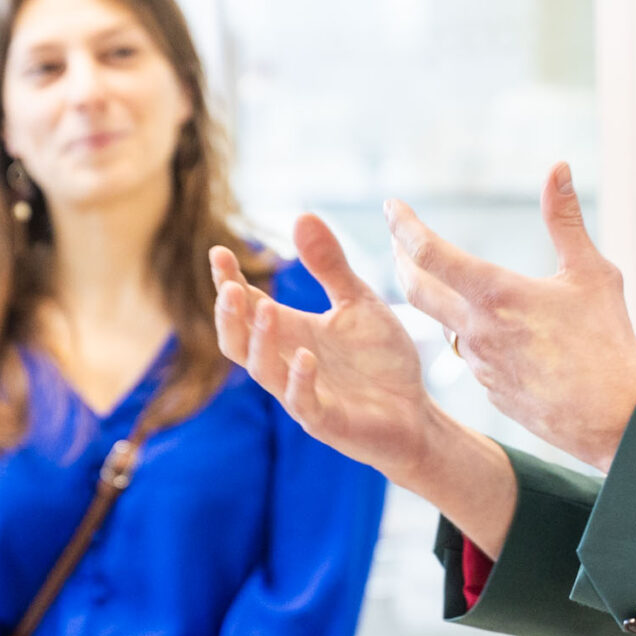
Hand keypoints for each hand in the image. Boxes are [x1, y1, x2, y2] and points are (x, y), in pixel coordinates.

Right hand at [211, 218, 440, 485]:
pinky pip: (303, 403)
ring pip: (263, 371)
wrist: (416, 412)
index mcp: (291, 332)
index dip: (228, 282)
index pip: (246, 306)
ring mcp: (303, 394)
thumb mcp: (358, 302)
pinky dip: (299, 380)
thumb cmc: (382, 360)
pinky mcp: (327, 421)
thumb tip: (301, 215)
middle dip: (229, 315)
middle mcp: (287, 362)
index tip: (218, 252)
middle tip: (229, 287)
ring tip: (265, 309)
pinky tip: (305, 356)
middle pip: (237, 342)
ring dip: (259, 341)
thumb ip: (330, 266)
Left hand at [390, 162, 635, 470]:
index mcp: (496, 294)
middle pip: (416, 291)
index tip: (391, 208)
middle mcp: (477, 330)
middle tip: (395, 242)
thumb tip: (557, 168)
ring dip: (437, 300)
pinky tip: (487, 332)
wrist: (617, 418)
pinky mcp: (492, 392)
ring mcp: (481, 366)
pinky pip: (471, 357)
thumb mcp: (591, 272)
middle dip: (400, 261)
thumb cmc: (609, 341)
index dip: (404, 226)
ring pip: (446, 325)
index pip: (430, 253)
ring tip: (438, 282)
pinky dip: (470, 336)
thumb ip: (565, 219)